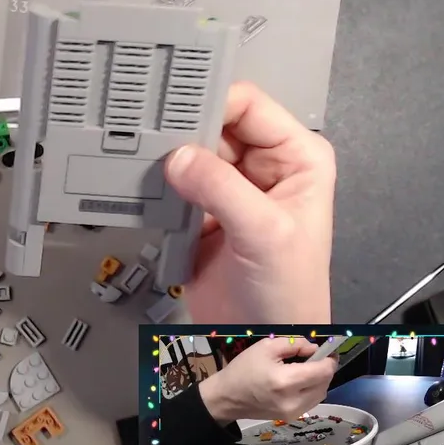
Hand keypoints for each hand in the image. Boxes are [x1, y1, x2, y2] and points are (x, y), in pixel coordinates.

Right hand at [165, 82, 335, 323]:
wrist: (262, 341)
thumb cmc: (290, 294)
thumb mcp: (266, 233)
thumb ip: (223, 189)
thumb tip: (180, 158)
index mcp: (296, 158)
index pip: (249, 107)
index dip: (214, 102)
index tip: (177, 107)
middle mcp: (263, 167)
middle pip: (213, 126)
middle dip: (184, 132)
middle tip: (153, 137)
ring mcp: (229, 189)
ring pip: (188, 153)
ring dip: (167, 160)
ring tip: (147, 164)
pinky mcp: (200, 211)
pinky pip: (172, 185)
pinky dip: (157, 187)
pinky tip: (146, 188)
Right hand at [198, 337, 336, 422]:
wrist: (227, 397)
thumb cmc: (243, 369)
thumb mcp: (266, 347)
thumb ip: (294, 344)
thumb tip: (314, 349)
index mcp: (285, 381)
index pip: (323, 371)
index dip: (329, 359)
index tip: (328, 351)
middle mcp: (294, 400)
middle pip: (325, 383)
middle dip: (324, 369)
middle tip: (314, 358)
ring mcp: (294, 412)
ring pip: (321, 393)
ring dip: (319, 380)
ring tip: (306, 370)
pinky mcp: (292, 417)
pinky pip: (311, 401)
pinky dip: (311, 389)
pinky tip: (299, 382)